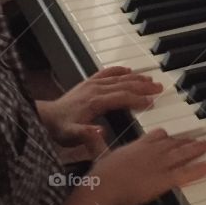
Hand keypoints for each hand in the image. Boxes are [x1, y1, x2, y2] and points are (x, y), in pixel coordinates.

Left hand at [39, 67, 162, 149]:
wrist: (46, 117)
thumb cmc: (60, 128)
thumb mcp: (72, 135)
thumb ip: (86, 133)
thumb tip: (102, 130)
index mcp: (95, 102)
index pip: (122, 97)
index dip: (138, 99)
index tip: (153, 101)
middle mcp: (95, 89)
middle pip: (124, 84)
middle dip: (143, 86)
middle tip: (160, 87)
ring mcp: (92, 84)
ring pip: (119, 78)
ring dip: (136, 77)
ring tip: (151, 79)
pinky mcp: (88, 83)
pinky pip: (106, 72)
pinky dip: (119, 70)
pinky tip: (128, 69)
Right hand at [91, 128, 205, 204]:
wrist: (104, 189)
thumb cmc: (100, 176)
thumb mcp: (98, 153)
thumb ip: (96, 140)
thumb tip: (91, 130)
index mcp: (136, 146)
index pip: (156, 135)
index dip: (165, 135)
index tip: (171, 135)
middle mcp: (151, 152)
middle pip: (172, 143)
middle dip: (186, 141)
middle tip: (197, 138)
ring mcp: (159, 165)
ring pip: (182, 154)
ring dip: (195, 149)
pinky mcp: (164, 180)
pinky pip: (185, 173)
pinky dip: (198, 169)